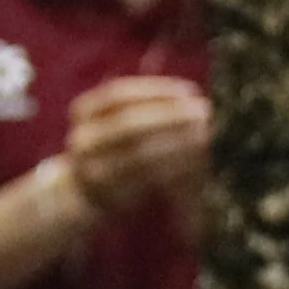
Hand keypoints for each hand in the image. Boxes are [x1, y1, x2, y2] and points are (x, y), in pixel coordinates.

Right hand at [64, 72, 216, 218]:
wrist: (91, 192)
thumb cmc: (119, 146)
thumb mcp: (121, 119)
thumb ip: (148, 103)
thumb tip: (189, 93)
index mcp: (83, 112)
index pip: (119, 94)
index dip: (157, 90)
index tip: (190, 91)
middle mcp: (82, 140)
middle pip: (128, 124)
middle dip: (170, 117)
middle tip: (203, 114)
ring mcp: (91, 171)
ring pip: (140, 155)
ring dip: (177, 145)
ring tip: (206, 137)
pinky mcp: (110, 198)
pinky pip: (147, 182)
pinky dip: (175, 171)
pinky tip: (198, 164)